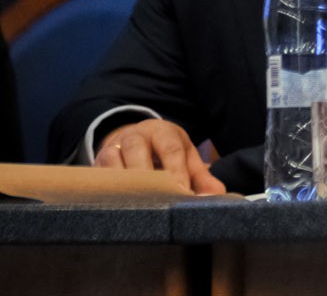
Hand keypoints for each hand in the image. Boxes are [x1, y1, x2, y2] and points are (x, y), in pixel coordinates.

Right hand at [95, 118, 225, 194]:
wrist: (134, 139)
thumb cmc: (165, 151)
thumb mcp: (185, 157)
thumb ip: (201, 176)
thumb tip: (216, 195)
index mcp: (162, 131)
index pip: (170, 148)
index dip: (176, 171)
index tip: (182, 192)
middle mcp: (134, 136)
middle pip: (138, 152)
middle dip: (148, 177)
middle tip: (159, 201)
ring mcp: (111, 149)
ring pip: (113, 164)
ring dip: (124, 186)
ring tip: (137, 207)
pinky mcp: (96, 166)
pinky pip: (98, 179)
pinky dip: (106, 193)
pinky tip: (117, 210)